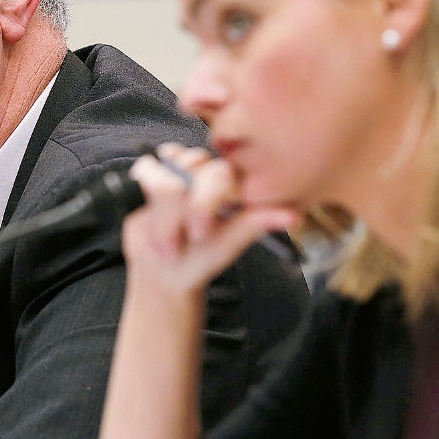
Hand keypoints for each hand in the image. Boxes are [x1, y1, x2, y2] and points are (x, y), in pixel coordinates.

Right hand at [123, 144, 298, 298]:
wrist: (162, 272)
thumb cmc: (199, 261)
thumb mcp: (227, 245)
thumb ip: (254, 224)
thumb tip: (292, 216)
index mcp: (231, 187)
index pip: (219, 174)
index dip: (202, 203)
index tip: (198, 234)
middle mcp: (208, 175)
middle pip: (188, 171)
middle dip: (177, 214)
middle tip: (174, 248)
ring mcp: (181, 173)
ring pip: (166, 171)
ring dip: (160, 211)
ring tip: (163, 239)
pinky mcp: (155, 174)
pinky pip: (149, 166)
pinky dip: (145, 183)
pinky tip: (149, 203)